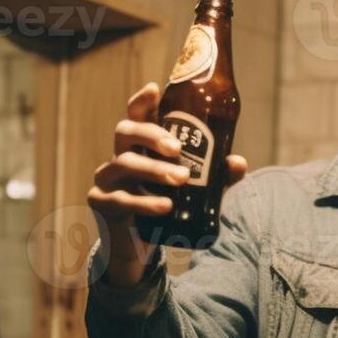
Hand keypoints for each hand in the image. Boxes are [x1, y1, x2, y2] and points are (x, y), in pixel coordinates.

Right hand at [87, 82, 248, 286]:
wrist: (139, 248)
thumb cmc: (166, 207)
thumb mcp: (195, 191)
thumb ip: (217, 176)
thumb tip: (237, 162)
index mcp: (140, 146)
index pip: (136, 115)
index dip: (143, 100)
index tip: (156, 89)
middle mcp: (119, 155)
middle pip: (126, 131)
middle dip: (152, 135)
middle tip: (177, 148)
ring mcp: (106, 178)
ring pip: (124, 163)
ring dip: (154, 170)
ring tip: (181, 180)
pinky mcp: (100, 202)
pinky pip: (121, 199)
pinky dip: (145, 202)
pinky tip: (164, 206)